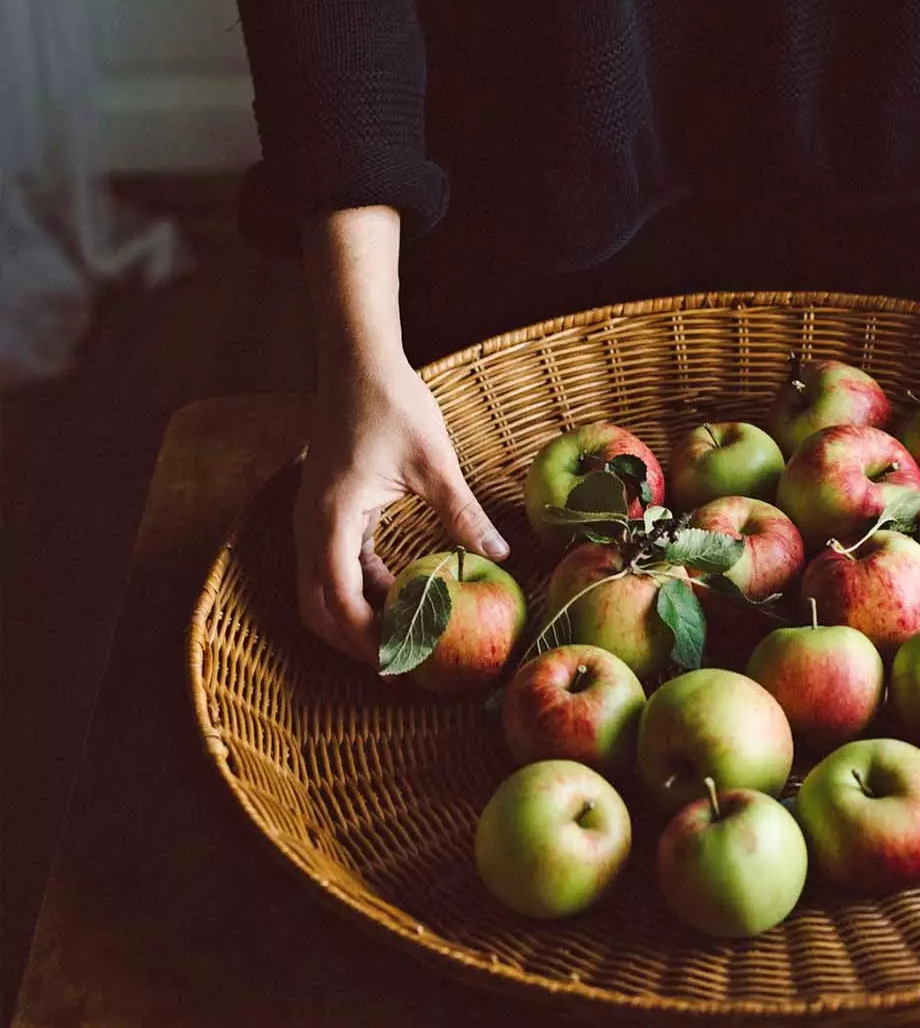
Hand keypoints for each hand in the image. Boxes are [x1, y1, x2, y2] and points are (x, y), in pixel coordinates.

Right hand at [294, 351, 509, 665]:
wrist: (358, 362)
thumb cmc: (391, 403)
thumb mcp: (433, 461)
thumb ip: (461, 512)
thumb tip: (499, 554)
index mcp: (332, 517)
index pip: (337, 598)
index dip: (365, 637)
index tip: (400, 662)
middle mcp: (312, 525)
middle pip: (318, 606)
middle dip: (355, 641)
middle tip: (401, 665)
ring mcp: (316, 519)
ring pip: (323, 589)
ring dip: (358, 617)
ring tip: (406, 640)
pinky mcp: (329, 512)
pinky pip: (337, 565)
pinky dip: (362, 588)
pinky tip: (404, 597)